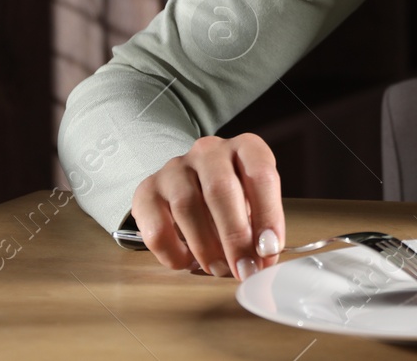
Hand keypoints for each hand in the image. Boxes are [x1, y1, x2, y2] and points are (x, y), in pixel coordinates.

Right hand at [130, 133, 284, 279]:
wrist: (187, 185)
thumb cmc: (232, 199)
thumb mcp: (254, 204)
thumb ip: (260, 227)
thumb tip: (263, 258)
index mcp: (244, 148)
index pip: (260, 173)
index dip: (268, 214)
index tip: (269, 249)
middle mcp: (209, 151)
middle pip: (221, 189)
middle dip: (235, 236)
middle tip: (245, 268)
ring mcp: (175, 168)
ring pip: (187, 205)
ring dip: (206, 246)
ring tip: (218, 268)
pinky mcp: (147, 190)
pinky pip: (156, 225)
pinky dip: (173, 251)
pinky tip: (186, 261)